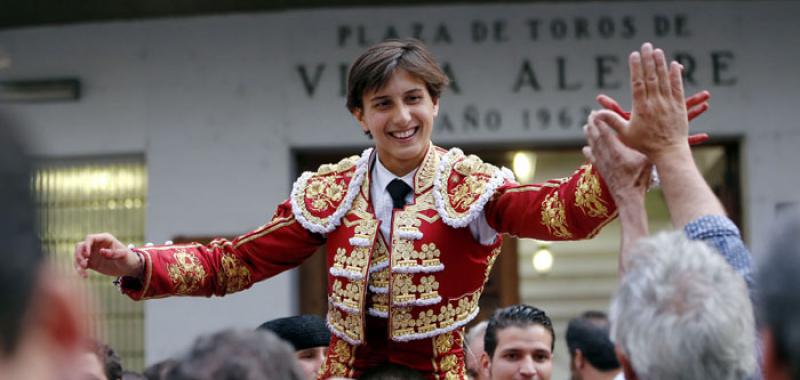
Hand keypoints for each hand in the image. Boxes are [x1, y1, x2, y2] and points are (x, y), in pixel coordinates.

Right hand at [74, 233, 140, 278]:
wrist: (129, 268)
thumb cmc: (128, 259)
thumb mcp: (124, 256)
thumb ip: (114, 253)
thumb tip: (101, 251)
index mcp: (105, 239)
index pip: (90, 238)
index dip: (86, 245)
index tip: (87, 255)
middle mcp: (96, 245)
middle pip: (80, 246)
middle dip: (79, 254)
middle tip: (84, 264)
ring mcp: (92, 254)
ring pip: (78, 255)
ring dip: (77, 262)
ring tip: (84, 270)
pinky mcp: (91, 262)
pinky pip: (80, 264)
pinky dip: (79, 270)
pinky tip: (85, 276)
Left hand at [582, 111, 651, 200]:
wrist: (628, 198)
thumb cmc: (639, 179)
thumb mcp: (646, 160)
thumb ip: (645, 148)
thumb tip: (651, 137)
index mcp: (617, 151)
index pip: (605, 133)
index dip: (600, 123)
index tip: (596, 113)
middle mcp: (607, 156)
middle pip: (596, 138)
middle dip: (592, 126)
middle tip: (590, 116)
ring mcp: (603, 164)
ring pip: (593, 147)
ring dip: (589, 136)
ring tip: (585, 127)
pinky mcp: (602, 172)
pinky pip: (593, 159)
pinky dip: (589, 152)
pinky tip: (585, 149)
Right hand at [593, 43, 691, 160]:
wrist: (668, 152)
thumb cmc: (644, 145)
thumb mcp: (624, 134)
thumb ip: (611, 121)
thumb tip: (595, 114)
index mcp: (641, 108)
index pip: (638, 83)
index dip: (636, 68)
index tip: (634, 55)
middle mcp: (655, 103)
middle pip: (651, 77)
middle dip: (648, 60)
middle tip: (646, 45)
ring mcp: (668, 104)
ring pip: (664, 80)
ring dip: (661, 64)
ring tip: (658, 51)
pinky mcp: (679, 107)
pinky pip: (678, 88)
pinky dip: (676, 76)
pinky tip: (675, 65)